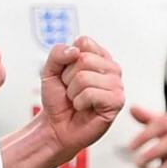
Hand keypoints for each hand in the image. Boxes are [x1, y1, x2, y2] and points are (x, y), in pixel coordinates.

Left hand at [40, 36, 123, 154]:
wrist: (56, 125)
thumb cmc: (58, 99)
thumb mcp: (49, 70)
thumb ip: (58, 53)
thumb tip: (75, 51)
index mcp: (99, 56)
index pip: (84, 42)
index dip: (67, 59)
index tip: (67, 73)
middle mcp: (111, 68)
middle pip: (84, 59)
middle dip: (68, 77)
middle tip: (71, 90)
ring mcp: (116, 84)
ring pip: (84, 77)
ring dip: (73, 92)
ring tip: (77, 99)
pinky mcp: (117, 102)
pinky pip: (90, 94)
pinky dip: (79, 102)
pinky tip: (83, 107)